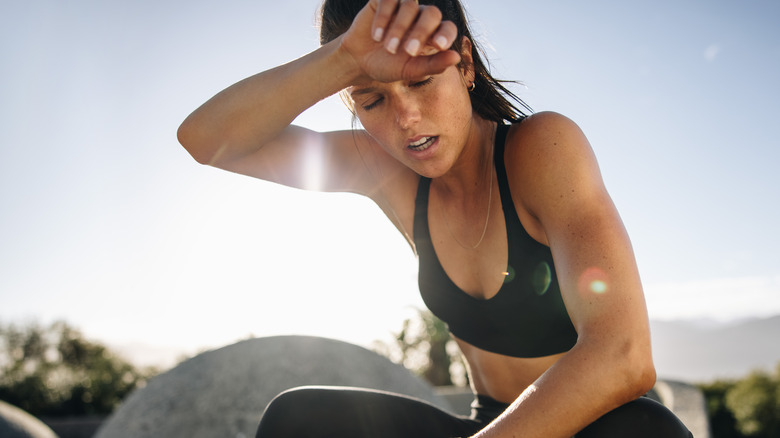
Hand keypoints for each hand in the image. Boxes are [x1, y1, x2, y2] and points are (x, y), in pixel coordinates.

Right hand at [340, 0, 460, 83]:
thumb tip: (456, 57)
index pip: (447, 28)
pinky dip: (383, 18)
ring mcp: (402, 6)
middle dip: (421, 32)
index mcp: (432, 34)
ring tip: (388, 48)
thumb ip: (433, 65)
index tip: (439, 45)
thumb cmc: (388, 66)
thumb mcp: (410, 70)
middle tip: (409, 51)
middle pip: (431, 13)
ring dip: (400, 28)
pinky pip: (389, 0)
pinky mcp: (383, 0)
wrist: (359, 61)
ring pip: (410, 5)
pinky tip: (376, 35)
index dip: (446, 34)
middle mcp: (420, 17)